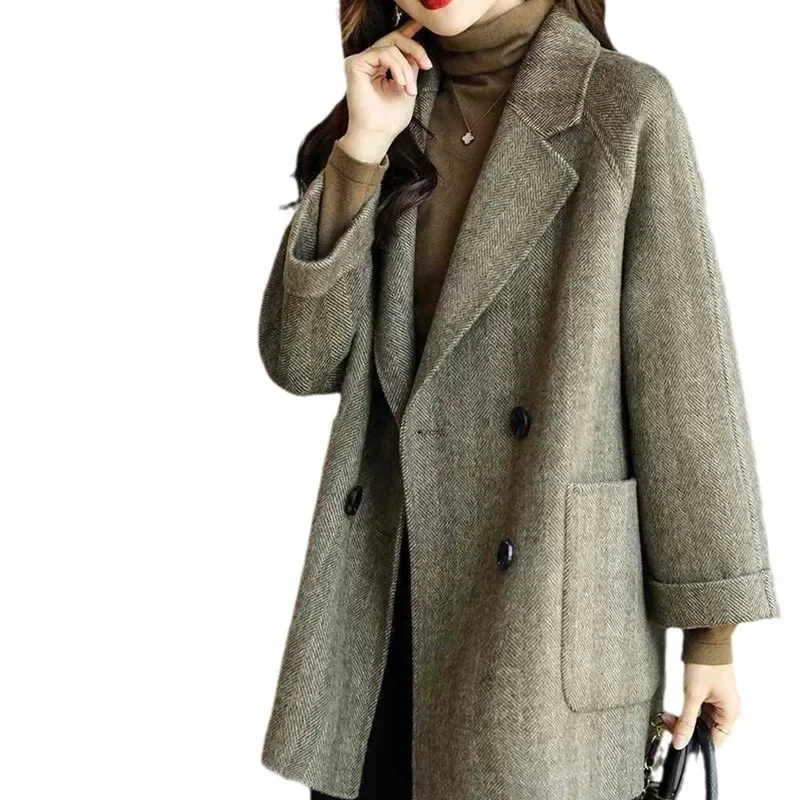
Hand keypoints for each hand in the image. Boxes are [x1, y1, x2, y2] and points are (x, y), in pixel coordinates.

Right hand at [339, 17, 432, 162]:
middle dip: (415, 49)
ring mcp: (361, 62)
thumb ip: (410, 67)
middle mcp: (368, 62)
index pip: (395, 44)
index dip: (409, 35)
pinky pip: (384, 53)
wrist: (377, 134)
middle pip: (394, 39)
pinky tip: (400, 83)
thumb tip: (417, 51)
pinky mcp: (355, 64)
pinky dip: (397, 67)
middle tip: (427, 65)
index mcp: (379, 67)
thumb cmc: (390, 119)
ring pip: (392, 47)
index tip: (422, 29)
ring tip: (409, 89)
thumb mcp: (407, 88)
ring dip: (406, 68)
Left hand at [662, 662, 739, 749]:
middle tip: (668, 723)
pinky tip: (675, 708)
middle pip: (706, 730)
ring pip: (700, 720)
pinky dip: (686, 710)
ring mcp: (718, 701)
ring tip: (668, 715)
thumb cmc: (706, 663)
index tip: (678, 739)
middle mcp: (726, 709)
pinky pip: (698, 709)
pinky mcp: (709, 693)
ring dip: (684, 718)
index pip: (714, 740)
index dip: (696, 742)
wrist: (705, 638)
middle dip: (686, 728)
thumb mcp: (693, 695)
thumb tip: (680, 742)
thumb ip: (686, 721)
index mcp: (730, 713)